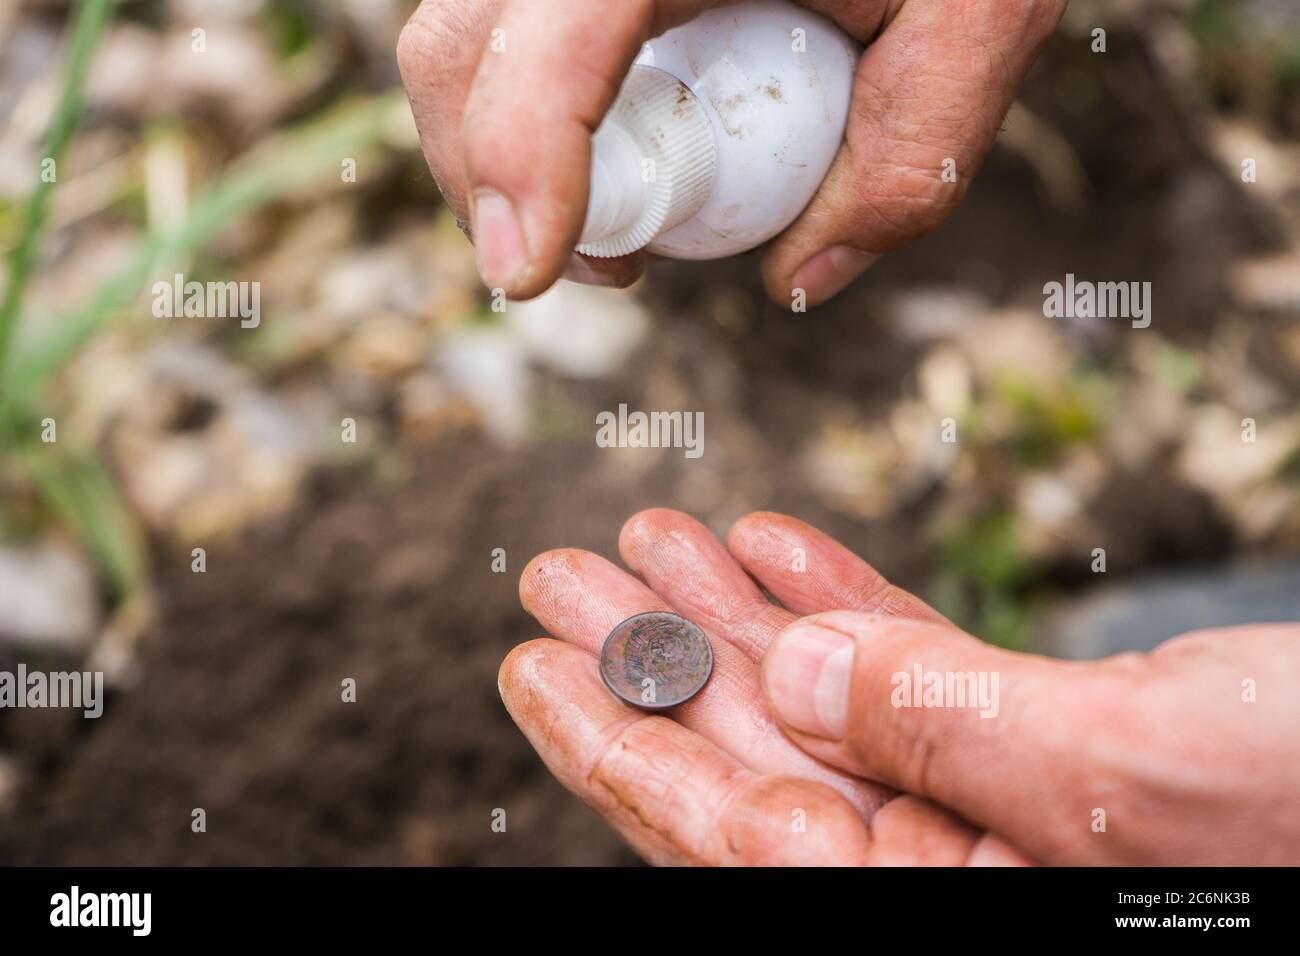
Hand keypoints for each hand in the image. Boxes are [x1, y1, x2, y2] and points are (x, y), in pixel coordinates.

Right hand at [397, 0, 1066, 305]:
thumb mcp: (979, 20)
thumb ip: (913, 157)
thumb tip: (799, 279)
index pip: (548, 47)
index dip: (514, 166)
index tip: (529, 276)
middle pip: (457, 45)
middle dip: (487, 182)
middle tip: (604, 266)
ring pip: (463, 39)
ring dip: (500, 153)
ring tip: (618, 229)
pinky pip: (510, 32)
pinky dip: (531, 110)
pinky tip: (615, 154)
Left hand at [503, 508, 1034, 864]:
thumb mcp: (1110, 765)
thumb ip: (944, 724)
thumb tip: (801, 675)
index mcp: (945, 901)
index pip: (738, 842)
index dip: (619, 754)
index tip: (533, 672)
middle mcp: (951, 859)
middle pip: (761, 762)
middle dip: (655, 662)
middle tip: (563, 581)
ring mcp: (996, 799)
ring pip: (831, 704)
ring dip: (736, 616)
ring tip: (654, 538)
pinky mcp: (1051, 729)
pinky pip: (916, 671)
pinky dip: (845, 605)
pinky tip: (769, 545)